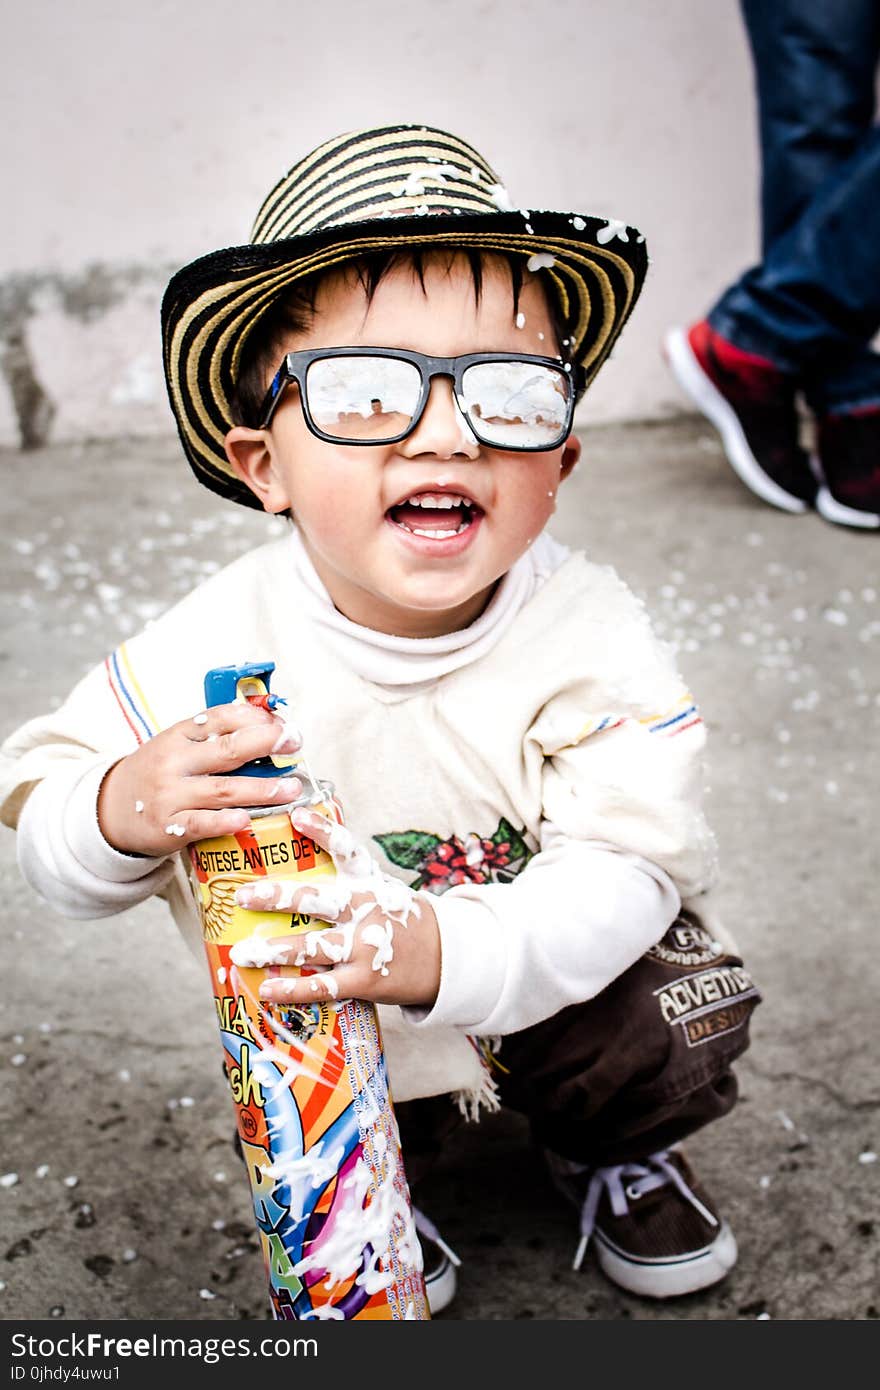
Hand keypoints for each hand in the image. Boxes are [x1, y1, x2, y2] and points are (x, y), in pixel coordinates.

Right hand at [97, 702, 303, 855]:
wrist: (111, 809)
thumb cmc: (157, 774)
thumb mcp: (178, 746)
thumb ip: (214, 738)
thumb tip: (267, 727)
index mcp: (178, 735)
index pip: (220, 718)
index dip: (255, 718)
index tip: (283, 724)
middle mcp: (174, 762)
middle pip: (227, 750)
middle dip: (266, 745)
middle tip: (294, 744)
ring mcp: (171, 794)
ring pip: (223, 790)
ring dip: (262, 789)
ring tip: (291, 789)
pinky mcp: (169, 825)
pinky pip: (202, 823)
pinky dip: (225, 821)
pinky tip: (247, 819)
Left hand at [229, 807, 441, 1008]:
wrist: (442, 957)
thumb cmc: (397, 917)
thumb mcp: (380, 885)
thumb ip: (347, 869)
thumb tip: (302, 829)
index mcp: (369, 881)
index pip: (346, 849)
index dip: (322, 831)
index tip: (296, 815)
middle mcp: (366, 909)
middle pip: (317, 900)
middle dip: (277, 897)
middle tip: (243, 895)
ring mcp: (365, 946)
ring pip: (313, 947)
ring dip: (274, 950)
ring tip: (242, 953)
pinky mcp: (364, 980)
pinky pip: (323, 985)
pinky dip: (293, 989)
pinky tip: (267, 989)